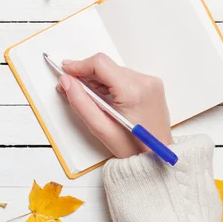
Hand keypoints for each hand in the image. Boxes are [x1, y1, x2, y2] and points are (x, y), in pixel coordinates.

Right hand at [56, 53, 171, 157]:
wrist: (157, 157)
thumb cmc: (132, 147)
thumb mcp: (100, 128)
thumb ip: (80, 102)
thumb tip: (66, 81)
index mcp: (133, 91)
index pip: (100, 64)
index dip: (79, 65)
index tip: (65, 71)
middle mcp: (145, 82)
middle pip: (106, 66)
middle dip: (86, 75)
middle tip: (72, 88)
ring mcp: (150, 82)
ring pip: (114, 70)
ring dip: (98, 80)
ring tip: (91, 99)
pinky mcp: (151, 85)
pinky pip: (123, 76)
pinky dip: (110, 84)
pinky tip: (105, 99)